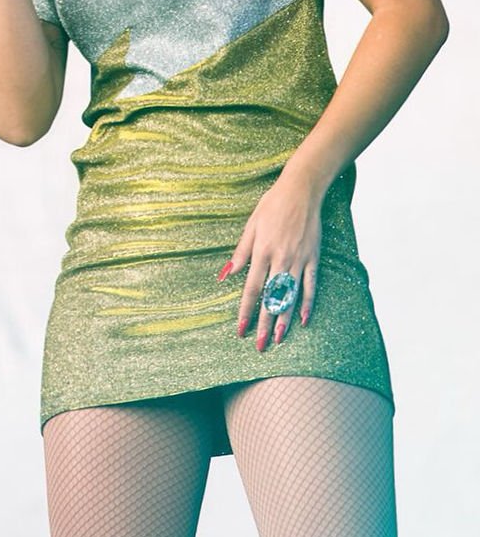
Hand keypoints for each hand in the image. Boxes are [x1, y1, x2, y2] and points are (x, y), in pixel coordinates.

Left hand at [220, 170, 325, 350]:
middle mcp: (280, 259)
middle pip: (270, 298)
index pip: (251, 288)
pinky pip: (310, 285)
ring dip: (284, 320)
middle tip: (258, 345)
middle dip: (263, 323)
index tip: (239, 329)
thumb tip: (223, 275)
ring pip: (290, 296)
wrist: (301, 191)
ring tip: (278, 340)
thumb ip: (239, 253)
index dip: (245, 311)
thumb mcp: (250, 226)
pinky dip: (307, 303)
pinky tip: (304, 320)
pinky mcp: (313, 258)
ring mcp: (298, 260)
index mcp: (261, 252)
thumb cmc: (271, 206)